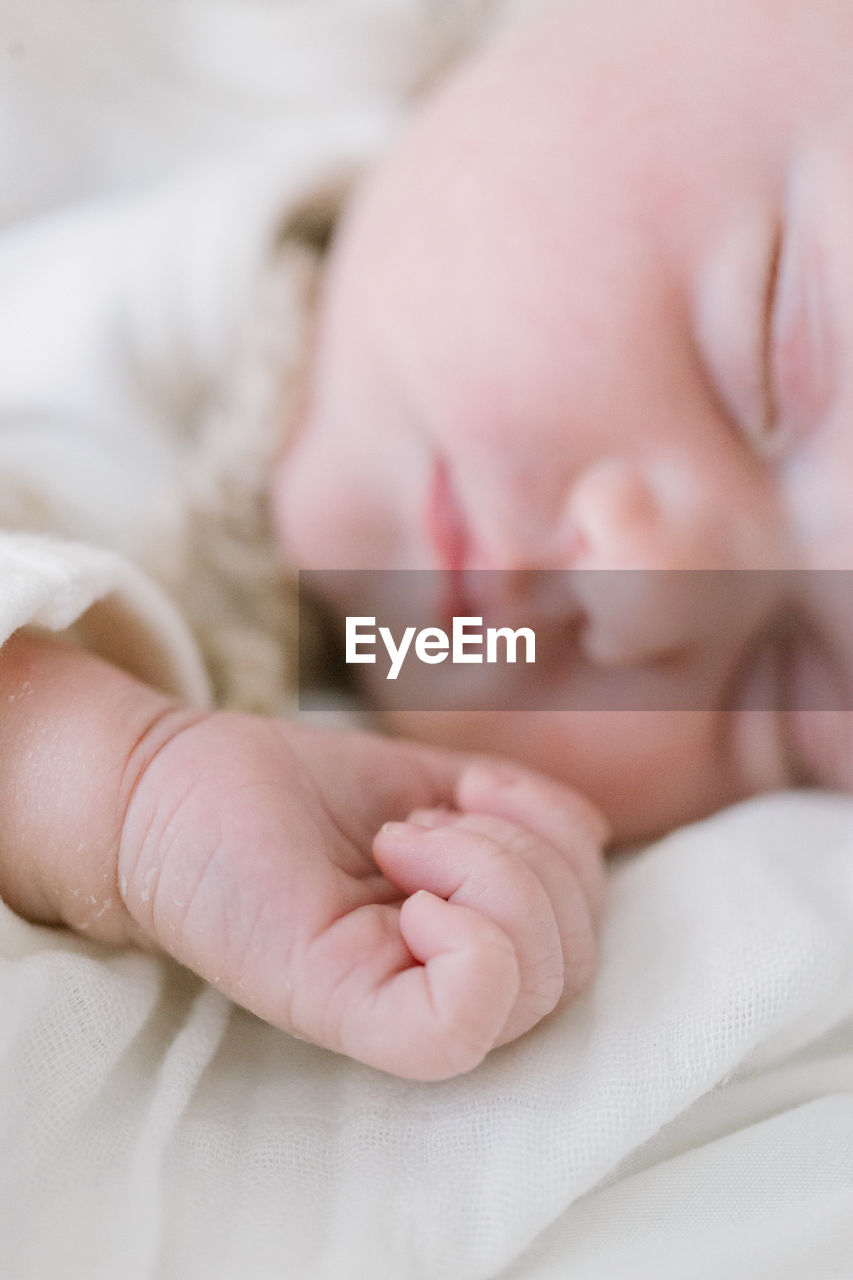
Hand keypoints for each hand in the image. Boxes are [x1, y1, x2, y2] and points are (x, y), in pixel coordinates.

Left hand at [117, 714, 607, 1078]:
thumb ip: (518, 817)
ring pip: (541, 981)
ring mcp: (399, 1007)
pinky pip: (472, 1015)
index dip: (558, 842)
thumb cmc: (289, 789)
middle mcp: (444, 986)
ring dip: (492, 871)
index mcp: (469, 937)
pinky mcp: (349, 1013)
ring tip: (402, 843)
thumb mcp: (435, 786)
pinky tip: (403, 891)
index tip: (463, 794)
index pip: (585, 930)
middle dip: (525, 855)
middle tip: (418, 826)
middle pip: (576, 960)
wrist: (167, 784)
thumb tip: (580, 835)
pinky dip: (470, 932)